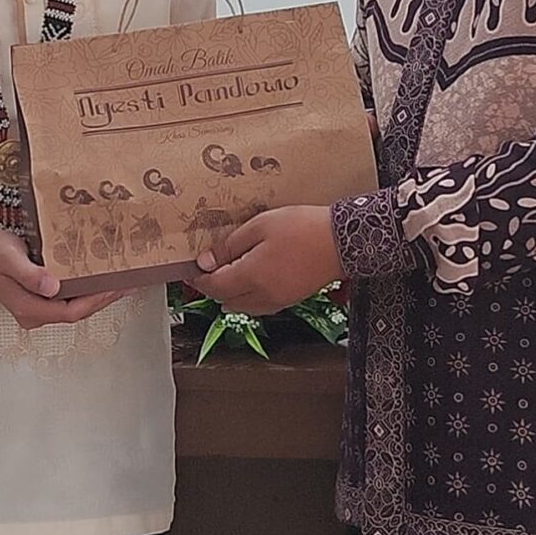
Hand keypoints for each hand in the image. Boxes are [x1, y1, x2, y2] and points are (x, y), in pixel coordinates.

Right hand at [0, 229, 127, 329]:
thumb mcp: (8, 259)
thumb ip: (29, 274)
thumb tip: (51, 288)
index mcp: (29, 308)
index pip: (70, 312)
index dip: (95, 302)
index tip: (114, 288)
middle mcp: (35, 313)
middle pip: (77, 312)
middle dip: (103, 299)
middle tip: (127, 284)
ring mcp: (37, 308)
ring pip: (74, 307)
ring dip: (97, 295)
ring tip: (120, 281)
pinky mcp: (39, 298)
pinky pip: (68, 299)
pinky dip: (86, 290)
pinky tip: (98, 279)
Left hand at [191, 204, 340, 314]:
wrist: (342, 241)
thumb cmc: (302, 228)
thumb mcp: (259, 227)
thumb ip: (230, 246)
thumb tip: (205, 262)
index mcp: (251, 276)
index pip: (214, 286)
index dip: (199, 279)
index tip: (193, 269)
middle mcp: (262, 295)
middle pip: (226, 300)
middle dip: (214, 287)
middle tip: (210, 268)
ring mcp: (278, 300)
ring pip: (243, 307)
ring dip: (231, 294)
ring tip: (231, 272)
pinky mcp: (291, 299)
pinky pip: (261, 306)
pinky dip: (250, 297)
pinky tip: (254, 279)